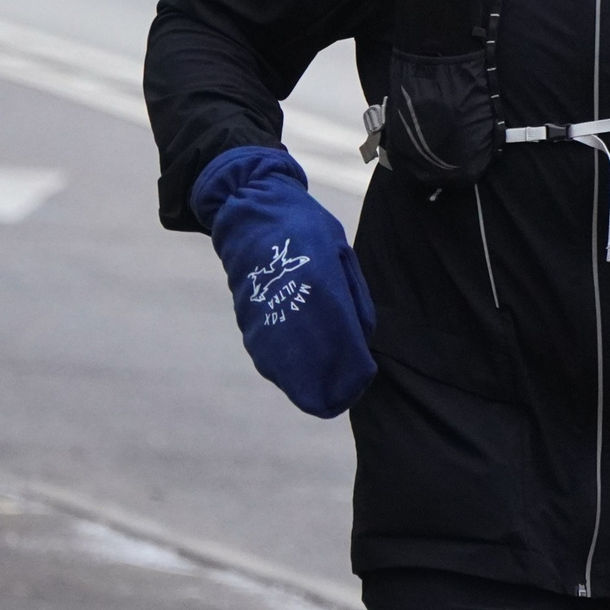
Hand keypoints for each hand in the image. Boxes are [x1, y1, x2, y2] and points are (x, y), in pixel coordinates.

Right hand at [191, 147, 376, 417]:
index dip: (350, 363)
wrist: (252, 212)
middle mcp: (291, 302)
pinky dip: (283, 368)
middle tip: (341, 398)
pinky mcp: (247, 318)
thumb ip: (353, 298)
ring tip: (322, 395)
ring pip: (283, 363)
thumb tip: (360, 338)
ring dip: (303, 381)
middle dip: (327, 383)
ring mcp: (265, 313)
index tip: (362, 378)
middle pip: (309, 358)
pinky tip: (297, 376)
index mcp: (321, 281)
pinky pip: (267, 352)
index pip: (339, 334)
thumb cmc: (306, 230)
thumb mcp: (340, 253)